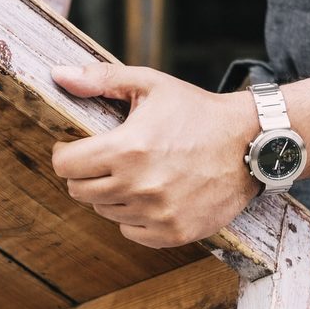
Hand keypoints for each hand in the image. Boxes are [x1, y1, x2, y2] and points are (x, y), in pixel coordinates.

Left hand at [50, 63, 260, 247]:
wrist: (250, 144)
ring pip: (104, 211)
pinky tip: (152, 195)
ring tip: (137, 173)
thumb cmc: (197, 112)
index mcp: (128, 149)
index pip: (65, 165)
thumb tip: (59, 75)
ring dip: (111, 194)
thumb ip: (101, 80)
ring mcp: (157, 214)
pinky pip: (130, 231)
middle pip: (79, 191)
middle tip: (107, 160)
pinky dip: (134, 216)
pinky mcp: (173, 233)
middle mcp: (139, 186)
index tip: (74, 148)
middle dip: (85, 174)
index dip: (65, 154)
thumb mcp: (151, 85)